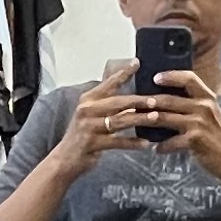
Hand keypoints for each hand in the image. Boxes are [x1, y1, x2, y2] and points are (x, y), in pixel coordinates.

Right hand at [60, 68, 184, 172]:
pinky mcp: (93, 143)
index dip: (123, 73)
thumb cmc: (82, 135)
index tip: (137, 63)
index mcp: (88, 100)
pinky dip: (133, 143)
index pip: (108, 83)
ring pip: (120, 121)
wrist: (65, 158)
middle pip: (118, 102)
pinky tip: (146, 144)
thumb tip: (135, 100)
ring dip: (139, 119)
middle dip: (138, 101)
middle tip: (155, 100)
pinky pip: (118, 142)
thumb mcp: (92, 115)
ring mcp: (89, 127)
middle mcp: (87, 110)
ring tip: (155, 118)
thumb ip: (110, 106)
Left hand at [136, 66, 220, 181]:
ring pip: (166, 118)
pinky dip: (162, 146)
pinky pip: (171, 141)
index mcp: (208, 98)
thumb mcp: (210, 114)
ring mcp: (199, 123)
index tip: (156, 77)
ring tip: (140, 121)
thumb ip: (195, 104)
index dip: (171, 76)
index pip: (189, 78)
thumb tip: (170, 99)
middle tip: (138, 102)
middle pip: (170, 99)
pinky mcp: (194, 139)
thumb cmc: (218, 137)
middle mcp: (204, 107)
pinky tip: (156, 149)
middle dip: (151, 100)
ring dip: (150, 120)